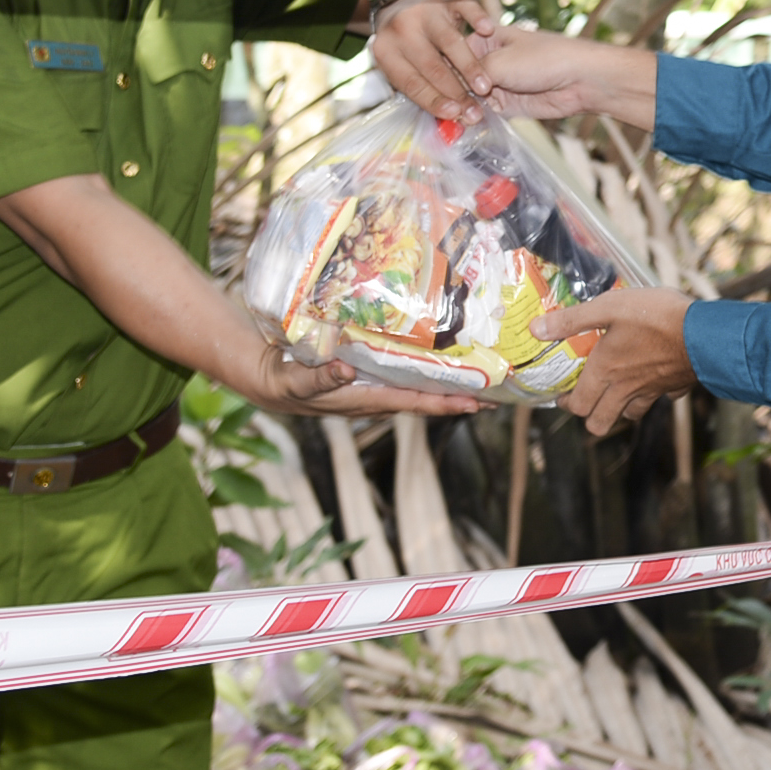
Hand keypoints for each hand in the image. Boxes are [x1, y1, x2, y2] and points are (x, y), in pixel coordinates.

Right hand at [225, 339, 480, 416]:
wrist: (271, 383)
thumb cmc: (285, 384)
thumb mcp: (298, 381)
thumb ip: (321, 377)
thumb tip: (346, 371)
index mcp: (366, 399)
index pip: (413, 403)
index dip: (445, 403)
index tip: (475, 404)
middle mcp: (377, 398)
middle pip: (427, 401)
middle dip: (461, 399)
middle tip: (499, 396)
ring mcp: (375, 390)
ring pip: (420, 391)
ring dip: (450, 388)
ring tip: (483, 382)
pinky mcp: (369, 380)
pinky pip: (406, 380)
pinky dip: (428, 376)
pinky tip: (444, 366)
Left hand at [371, 0, 502, 123]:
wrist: (401, 3)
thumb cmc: (405, 48)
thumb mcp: (400, 66)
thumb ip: (419, 89)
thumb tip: (447, 121)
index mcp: (386, 52)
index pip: (411, 82)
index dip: (433, 100)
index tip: (454, 114)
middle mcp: (402, 30)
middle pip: (431, 64)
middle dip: (455, 91)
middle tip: (474, 110)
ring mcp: (425, 12)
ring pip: (448, 40)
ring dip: (468, 66)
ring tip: (484, 87)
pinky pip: (464, 7)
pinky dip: (476, 18)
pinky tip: (488, 30)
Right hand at [374, 19, 661, 130]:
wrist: (580, 80)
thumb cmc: (543, 58)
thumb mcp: (499, 62)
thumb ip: (470, 76)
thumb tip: (447, 91)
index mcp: (482, 37)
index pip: (449, 53)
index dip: (439, 69)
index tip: (427, 81)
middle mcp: (484, 60)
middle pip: (455, 78)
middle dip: (449, 92)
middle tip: (439, 104)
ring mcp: (494, 84)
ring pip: (466, 98)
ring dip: (459, 108)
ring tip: (450, 117)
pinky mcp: (504, 105)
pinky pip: (481, 113)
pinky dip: (472, 120)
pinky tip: (460, 125)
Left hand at [533, 287, 695, 433]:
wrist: (707, 333)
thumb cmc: (657, 316)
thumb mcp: (609, 306)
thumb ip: (572, 320)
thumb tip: (536, 330)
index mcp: (606, 372)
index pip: (578, 406)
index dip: (566, 404)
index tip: (564, 392)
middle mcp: (626, 389)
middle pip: (599, 424)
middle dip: (589, 416)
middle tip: (586, 396)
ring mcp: (652, 392)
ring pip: (629, 415)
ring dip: (619, 408)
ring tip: (616, 388)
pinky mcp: (674, 387)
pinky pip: (659, 399)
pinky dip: (653, 394)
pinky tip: (653, 377)